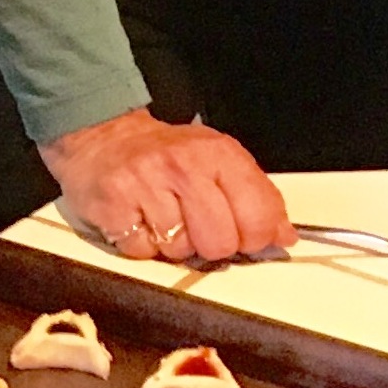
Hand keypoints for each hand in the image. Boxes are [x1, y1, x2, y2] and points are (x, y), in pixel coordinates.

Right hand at [37, 106, 291, 263]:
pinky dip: (142, 244)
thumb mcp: (218, 160)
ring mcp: (145, 186)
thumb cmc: (166, 154)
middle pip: (220, 243)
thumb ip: (256, 196)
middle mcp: (183, 167)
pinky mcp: (113, 206)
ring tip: (163, 215)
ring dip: (174, 244)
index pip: (258, 216)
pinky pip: (143, 252)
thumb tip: (285, 237)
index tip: (245, 235)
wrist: (102, 135)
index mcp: (217, 153)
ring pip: (181, 251)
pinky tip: (138, 218)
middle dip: (211, 244)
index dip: (256, 237)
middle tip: (196, 224)